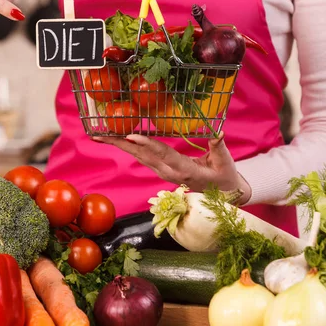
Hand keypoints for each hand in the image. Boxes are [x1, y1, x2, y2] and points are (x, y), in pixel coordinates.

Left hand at [94, 132, 251, 203]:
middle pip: (142, 156)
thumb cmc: (225, 176)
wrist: (224, 194)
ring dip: (120, 146)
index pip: (163, 154)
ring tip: (102, 135)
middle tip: (100, 134)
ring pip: (139, 157)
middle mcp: (169, 171)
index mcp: (183, 169)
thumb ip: (219, 147)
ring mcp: (164, 172)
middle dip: (120, 144)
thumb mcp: (225, 162)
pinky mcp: (163, 170)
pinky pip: (143, 158)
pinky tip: (119, 140)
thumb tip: (217, 132)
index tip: (131, 136)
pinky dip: (130, 148)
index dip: (147, 144)